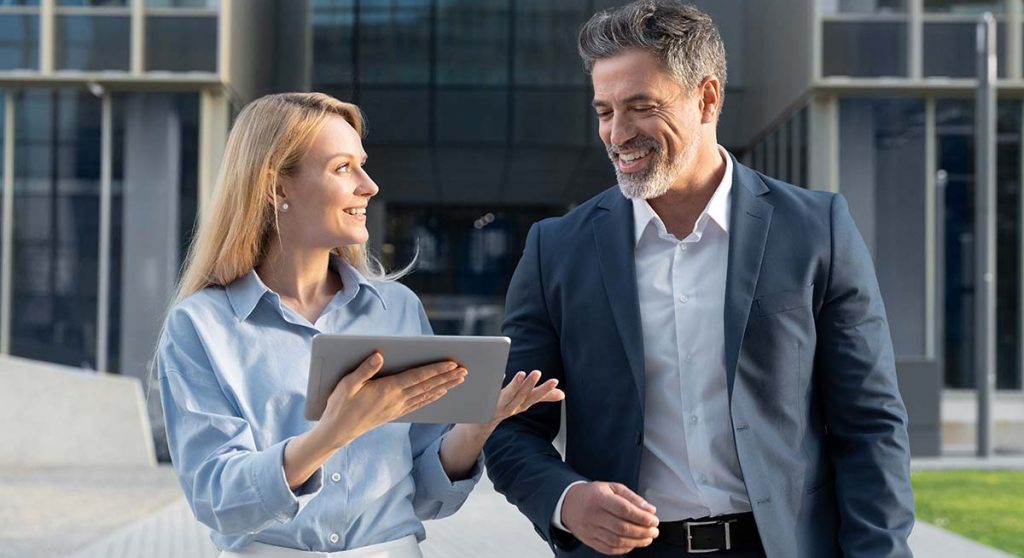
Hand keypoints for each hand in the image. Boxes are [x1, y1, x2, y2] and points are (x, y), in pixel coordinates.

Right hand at [316, 352, 465, 447]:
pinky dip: (433, 397)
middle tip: (465, 369)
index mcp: (387, 390)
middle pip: (427, 386)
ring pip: (427, 395)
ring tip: (460, 379)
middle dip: (447, 376)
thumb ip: (364, 369)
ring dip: (445, 386)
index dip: (436, 369)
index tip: (452, 363)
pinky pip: (420, 404)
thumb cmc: (340, 405)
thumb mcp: (347, 384)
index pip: (417, 377)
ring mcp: (397, 408)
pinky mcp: (395, 413)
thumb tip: (379, 355)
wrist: (338, 431)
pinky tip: (441, 393)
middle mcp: (396, 400)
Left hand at [486, 370, 564, 429]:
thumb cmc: (506, 407)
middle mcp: (510, 407)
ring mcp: (497, 406)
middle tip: (537, 373)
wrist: (481, 423)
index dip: (545, 390)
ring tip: (521, 374)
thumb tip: (563, 395)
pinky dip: (494, 385)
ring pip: (508, 396)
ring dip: (515, 386)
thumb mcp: (525, 402)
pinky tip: (499, 374)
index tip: (555, 381)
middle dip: (530, 385)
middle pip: (522, 396)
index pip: (535, 397)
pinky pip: (488, 395)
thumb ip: (542, 396)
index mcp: (521, 404)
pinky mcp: (484, 404)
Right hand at [561, 481, 658, 554]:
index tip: (654, 519)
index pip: (624, 509)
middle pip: (622, 527)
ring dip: (636, 542)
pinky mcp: (589, 540)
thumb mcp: (611, 487)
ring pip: (617, 541)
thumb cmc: (592, 494)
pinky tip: (634, 543)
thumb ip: (631, 497)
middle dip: (642, 531)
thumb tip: (649, 509)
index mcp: (599, 498)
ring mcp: (590, 530)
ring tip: (648, 538)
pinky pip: (609, 549)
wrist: (568, 504)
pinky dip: (624, 548)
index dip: (642, 517)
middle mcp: (593, 515)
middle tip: (654, 530)